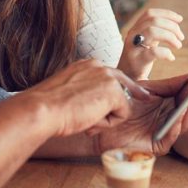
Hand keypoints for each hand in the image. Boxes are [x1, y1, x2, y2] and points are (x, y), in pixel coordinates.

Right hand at [26, 59, 151, 137]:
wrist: (43, 109)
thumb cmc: (48, 106)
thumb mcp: (67, 91)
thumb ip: (83, 90)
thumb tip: (92, 102)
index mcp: (87, 65)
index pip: (111, 76)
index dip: (121, 89)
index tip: (139, 93)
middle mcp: (99, 66)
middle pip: (124, 85)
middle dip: (127, 100)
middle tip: (144, 101)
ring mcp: (107, 77)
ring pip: (120, 103)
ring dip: (105, 117)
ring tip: (84, 117)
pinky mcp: (114, 92)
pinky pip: (121, 114)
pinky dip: (107, 123)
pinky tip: (89, 119)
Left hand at [95, 73, 187, 155]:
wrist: (102, 121)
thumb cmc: (122, 104)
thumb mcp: (147, 89)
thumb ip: (167, 84)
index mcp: (167, 106)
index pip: (184, 98)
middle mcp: (168, 120)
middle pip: (187, 110)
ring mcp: (164, 133)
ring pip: (182, 123)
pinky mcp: (158, 146)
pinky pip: (170, 137)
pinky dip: (176, 126)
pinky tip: (179, 117)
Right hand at [118, 8, 184, 79]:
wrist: (126, 78)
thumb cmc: (140, 59)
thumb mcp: (147, 42)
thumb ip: (157, 32)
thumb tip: (176, 22)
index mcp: (136, 28)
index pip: (150, 14)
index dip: (166, 13)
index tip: (180, 19)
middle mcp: (133, 35)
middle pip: (153, 20)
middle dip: (172, 26)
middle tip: (181, 37)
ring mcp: (133, 47)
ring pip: (152, 31)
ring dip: (170, 36)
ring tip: (178, 45)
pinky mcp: (136, 60)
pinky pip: (153, 52)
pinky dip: (166, 53)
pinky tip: (171, 58)